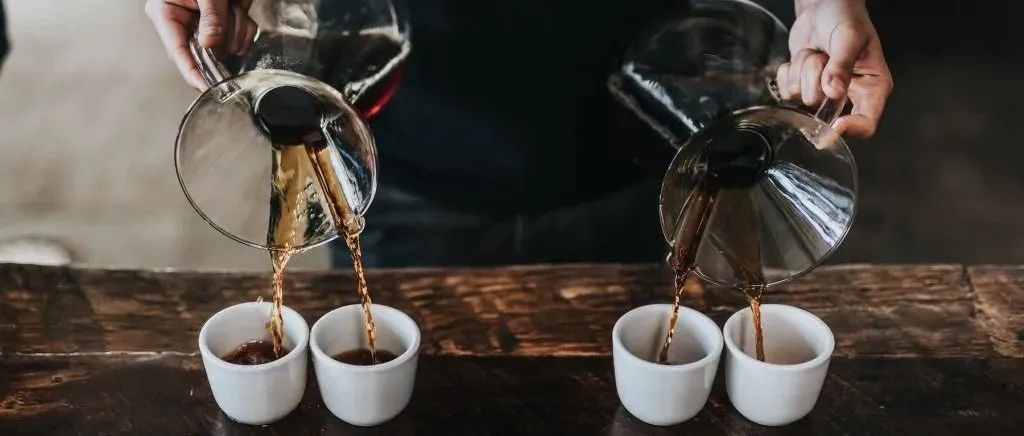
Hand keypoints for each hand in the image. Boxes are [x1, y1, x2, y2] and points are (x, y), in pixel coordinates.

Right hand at [145, 0, 256, 89]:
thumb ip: (211, 18)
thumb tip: (211, 46)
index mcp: (165, 13)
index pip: (177, 52)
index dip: (192, 72)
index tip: (205, 86)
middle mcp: (183, 23)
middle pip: (206, 53)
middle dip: (224, 36)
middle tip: (227, 11)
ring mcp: (204, 27)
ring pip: (227, 47)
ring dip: (236, 27)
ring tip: (231, 5)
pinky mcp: (222, 26)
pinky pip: (240, 40)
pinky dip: (245, 27)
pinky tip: (238, 9)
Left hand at [776, 0, 892, 137]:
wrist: (822, 6)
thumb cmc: (846, 18)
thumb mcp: (849, 37)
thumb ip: (841, 65)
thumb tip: (834, 92)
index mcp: (873, 87)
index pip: (867, 124)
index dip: (850, 129)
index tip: (833, 124)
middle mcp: (850, 96)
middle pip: (825, 112)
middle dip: (817, 81)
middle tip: (824, 56)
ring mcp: (824, 94)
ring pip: (802, 99)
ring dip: (803, 70)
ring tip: (816, 52)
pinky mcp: (803, 87)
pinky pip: (786, 92)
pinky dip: (789, 71)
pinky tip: (803, 56)